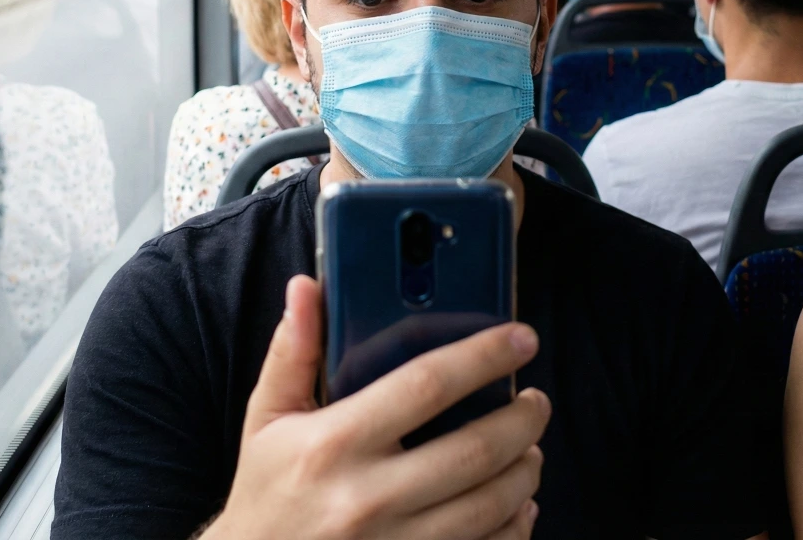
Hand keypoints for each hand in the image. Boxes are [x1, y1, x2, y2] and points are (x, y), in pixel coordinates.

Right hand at [204, 275, 548, 539]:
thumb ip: (292, 351)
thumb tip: (305, 286)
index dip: (482, 356)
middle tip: (536, 399)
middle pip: (474, 451)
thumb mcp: (267, 419)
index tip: (520, 337)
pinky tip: (517, 503)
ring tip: (530, 446)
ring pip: (489, 506)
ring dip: (524, 470)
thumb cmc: (266, 493)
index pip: (426, 386)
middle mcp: (368, 498)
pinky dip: (514, 526)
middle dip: (522, 419)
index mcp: (335, 443)